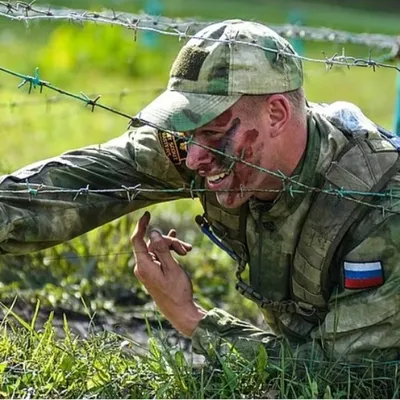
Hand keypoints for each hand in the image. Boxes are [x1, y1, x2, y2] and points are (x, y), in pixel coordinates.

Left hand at [130, 211, 205, 335]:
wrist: (180, 312)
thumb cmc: (177, 292)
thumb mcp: (172, 268)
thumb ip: (162, 249)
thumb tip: (154, 232)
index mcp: (144, 265)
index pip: (137, 239)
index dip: (141, 225)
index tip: (147, 214)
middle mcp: (142, 266)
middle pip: (153, 243)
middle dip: (170, 242)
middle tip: (187, 249)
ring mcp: (148, 270)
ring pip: (158, 249)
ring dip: (172, 247)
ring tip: (187, 252)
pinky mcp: (153, 272)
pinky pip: (159, 256)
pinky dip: (169, 252)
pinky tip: (179, 247)